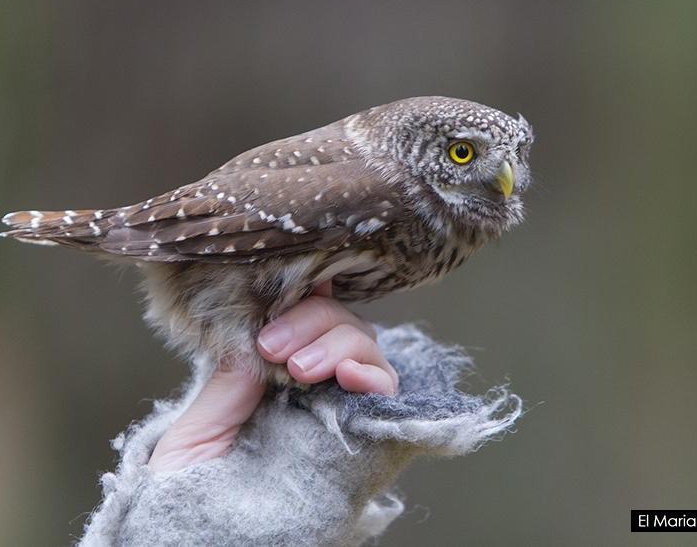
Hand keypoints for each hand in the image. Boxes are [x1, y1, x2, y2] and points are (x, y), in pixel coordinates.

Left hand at [148, 282, 397, 472]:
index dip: (302, 295)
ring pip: (364, 347)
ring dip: (337, 343)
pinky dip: (373, 375)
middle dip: (311, 320)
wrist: (209, 540)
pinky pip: (386, 392)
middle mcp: (314, 385)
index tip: (283, 289)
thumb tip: (260, 317)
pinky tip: (348, 377)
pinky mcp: (366, 432)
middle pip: (339, 323)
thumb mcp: (203, 423)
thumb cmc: (196, 490)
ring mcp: (340, 405)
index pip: (304, 318)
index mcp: (275, 376)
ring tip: (300, 369)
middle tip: (274, 346)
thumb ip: (234, 374)